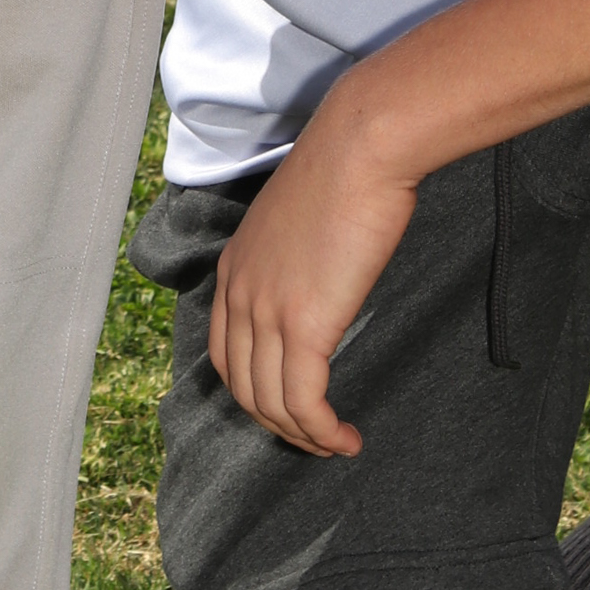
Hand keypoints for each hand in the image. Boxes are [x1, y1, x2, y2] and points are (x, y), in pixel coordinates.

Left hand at [209, 91, 419, 456]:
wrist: (363, 145)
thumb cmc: (345, 170)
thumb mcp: (299, 219)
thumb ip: (294, 260)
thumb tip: (320, 287)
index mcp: (233, 268)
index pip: (226, 355)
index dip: (254, 392)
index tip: (290, 406)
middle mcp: (239, 294)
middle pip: (244, 388)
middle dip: (278, 423)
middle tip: (316, 436)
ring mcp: (267, 312)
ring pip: (272, 404)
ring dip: (304, 437)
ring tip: (337, 445)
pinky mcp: (304, 325)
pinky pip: (304, 403)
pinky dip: (323, 432)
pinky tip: (346, 439)